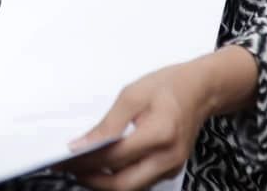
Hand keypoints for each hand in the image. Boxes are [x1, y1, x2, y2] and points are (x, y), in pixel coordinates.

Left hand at [61, 61, 209, 189]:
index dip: (86, 160)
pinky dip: (120, 177)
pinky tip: (104, 165)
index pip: (115, 157)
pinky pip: (141, 182)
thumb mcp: (132, 95)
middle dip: (92, 180)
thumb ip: (108, 124)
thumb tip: (83, 144)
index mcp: (160, 134)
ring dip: (104, 182)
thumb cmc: (169, 87)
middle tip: (70, 169)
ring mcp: (172, 167)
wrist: (201, 90)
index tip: (66, 158)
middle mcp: (169, 157)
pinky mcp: (170, 170)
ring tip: (83, 166)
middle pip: (124, 185)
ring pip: (132, 188)